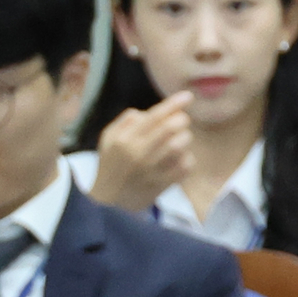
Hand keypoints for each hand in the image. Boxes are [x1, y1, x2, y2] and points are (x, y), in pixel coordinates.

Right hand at [88, 95, 195, 209]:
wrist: (110, 201)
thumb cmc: (111, 164)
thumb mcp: (109, 139)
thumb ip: (126, 121)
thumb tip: (147, 112)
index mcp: (124, 139)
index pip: (153, 116)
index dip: (173, 104)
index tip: (188, 96)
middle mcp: (139, 153)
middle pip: (170, 128)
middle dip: (182, 119)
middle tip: (182, 119)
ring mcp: (152, 169)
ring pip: (180, 145)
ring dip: (185, 138)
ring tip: (180, 139)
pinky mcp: (164, 184)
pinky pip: (186, 165)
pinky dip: (188, 158)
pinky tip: (180, 158)